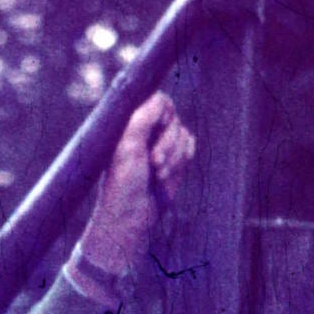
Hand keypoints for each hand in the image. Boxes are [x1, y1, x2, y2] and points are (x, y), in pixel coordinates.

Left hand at [79, 95, 197, 281]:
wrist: (132, 215)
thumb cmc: (124, 181)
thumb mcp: (128, 145)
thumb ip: (143, 117)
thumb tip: (161, 99)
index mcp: (131, 121)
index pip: (159, 100)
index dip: (163, 116)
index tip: (155, 133)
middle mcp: (147, 128)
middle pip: (174, 119)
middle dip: (167, 144)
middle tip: (153, 163)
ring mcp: (161, 142)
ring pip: (183, 134)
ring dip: (174, 157)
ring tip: (157, 174)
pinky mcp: (174, 157)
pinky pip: (190, 146)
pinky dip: (182, 161)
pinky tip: (167, 175)